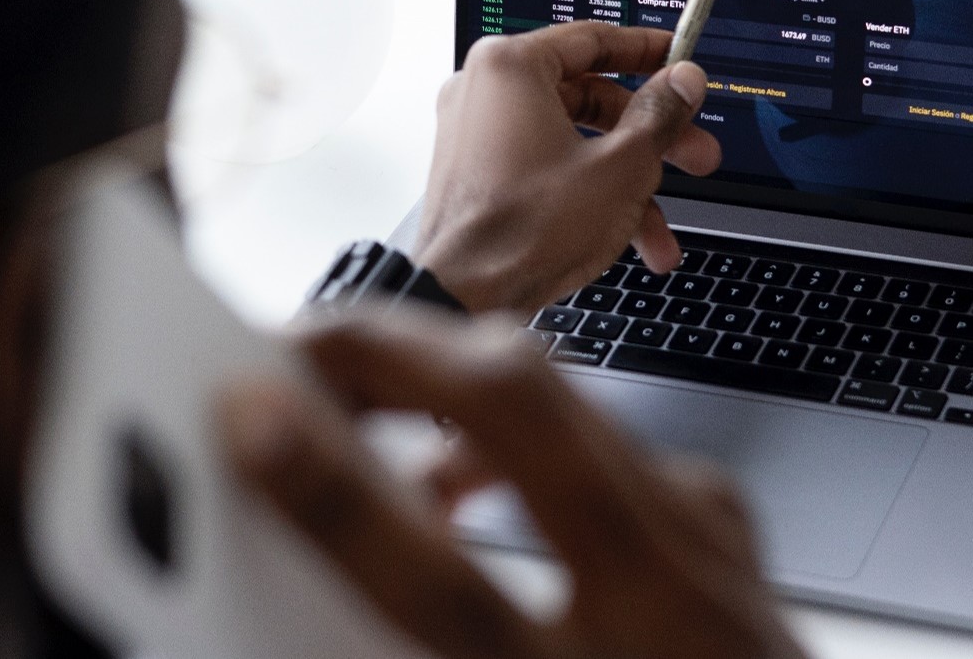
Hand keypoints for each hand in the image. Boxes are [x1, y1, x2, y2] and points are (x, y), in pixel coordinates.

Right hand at [216, 311, 805, 658]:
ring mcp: (711, 555)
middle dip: (396, 354)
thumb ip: (415, 644)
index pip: (446, 591)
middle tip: (295, 345)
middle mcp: (669, 611)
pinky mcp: (722, 533)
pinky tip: (473, 467)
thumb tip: (311, 603)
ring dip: (452, 377)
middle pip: (531, 421)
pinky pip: (612, 443)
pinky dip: (525, 429)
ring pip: (576, 404)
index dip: (335, 495)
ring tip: (362, 390)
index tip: (251, 420)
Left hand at [412, 22, 720, 312]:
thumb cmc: (525, 229)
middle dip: (652, 138)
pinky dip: (587, 196)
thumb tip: (684, 82)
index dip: (649, 53)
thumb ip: (660, 115)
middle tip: (696, 153)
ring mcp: (477, 135)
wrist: (463, 297)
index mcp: (509, 67)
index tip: (680, 62)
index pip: (593, 39)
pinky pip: (546, 169)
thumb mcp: (620, 166)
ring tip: (664, 228)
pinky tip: (629, 241)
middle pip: (589, 98)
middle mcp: (484, 92)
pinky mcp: (479, 175)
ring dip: (627, 183)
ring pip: (573, 143)